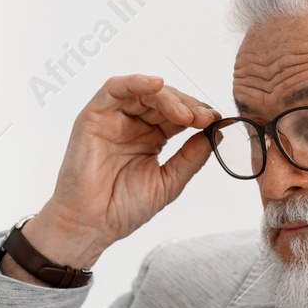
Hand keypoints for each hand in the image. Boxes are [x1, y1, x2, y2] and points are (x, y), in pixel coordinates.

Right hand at [22, 74, 220, 270]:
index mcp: (151, 138)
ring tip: (185, 114)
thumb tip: (216, 135)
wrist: (92, 225)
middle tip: (204, 117)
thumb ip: (191, 158)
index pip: (178, 115)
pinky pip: (114, 88)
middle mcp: (133, 125)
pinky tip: (156, 86)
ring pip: (144, 92)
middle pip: (164, 100)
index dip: (198, 114)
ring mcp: (113, 119)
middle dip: (188, 105)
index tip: (216, 121)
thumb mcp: (168, 182)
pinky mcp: (93, 116)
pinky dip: (136, 82)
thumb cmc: (122, 209)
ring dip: (168, 97)